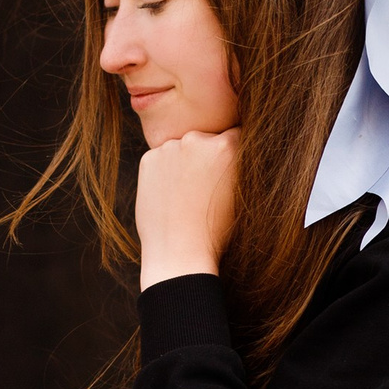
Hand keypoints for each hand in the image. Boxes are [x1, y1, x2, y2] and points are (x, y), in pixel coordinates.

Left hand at [134, 127, 238, 288]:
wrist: (179, 254)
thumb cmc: (217, 230)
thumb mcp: (240, 192)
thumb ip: (237, 164)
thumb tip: (234, 145)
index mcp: (227, 146)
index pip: (234, 134)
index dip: (231, 153)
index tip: (226, 171)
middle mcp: (197, 139)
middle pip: (205, 139)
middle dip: (206, 156)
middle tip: (204, 187)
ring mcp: (170, 148)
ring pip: (181, 148)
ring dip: (184, 161)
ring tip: (186, 194)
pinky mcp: (148, 158)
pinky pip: (161, 158)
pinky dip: (164, 171)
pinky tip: (169, 195)